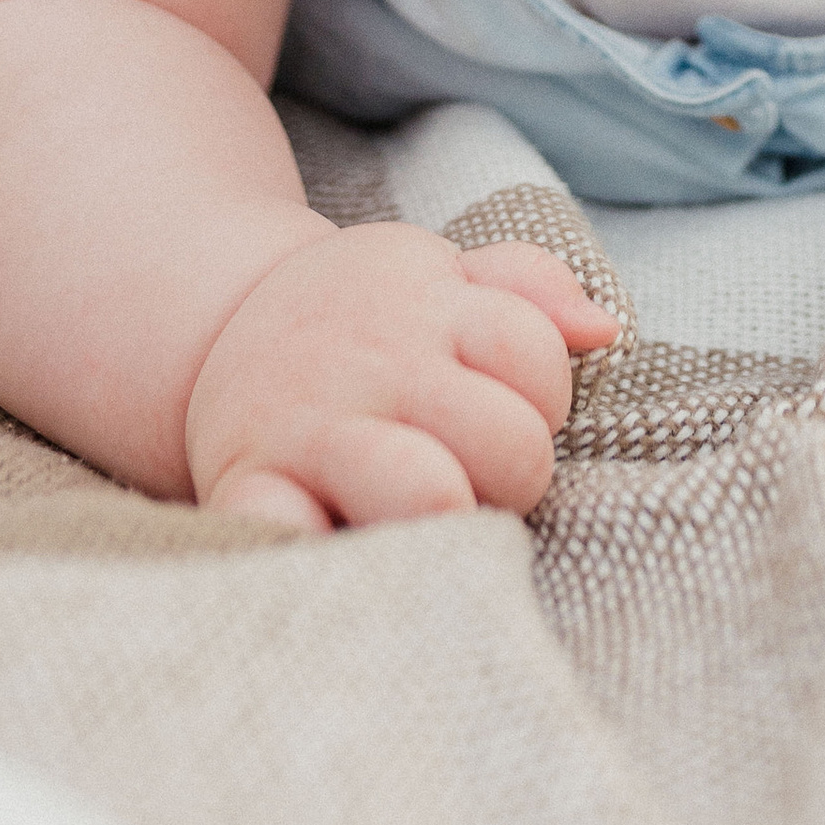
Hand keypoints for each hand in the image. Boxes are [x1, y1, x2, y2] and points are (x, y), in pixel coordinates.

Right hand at [186, 221, 619, 534]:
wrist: (219, 326)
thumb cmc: (365, 317)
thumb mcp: (441, 272)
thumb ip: (531, 287)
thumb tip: (605, 331)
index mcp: (428, 305)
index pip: (534, 355)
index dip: (543, 396)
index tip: (506, 406)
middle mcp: (374, 365)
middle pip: (509, 443)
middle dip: (514, 474)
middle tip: (474, 474)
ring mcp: (313, 429)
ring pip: (430, 499)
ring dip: (450, 524)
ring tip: (431, 518)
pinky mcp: (249, 487)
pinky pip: (294, 537)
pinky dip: (321, 552)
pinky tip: (337, 542)